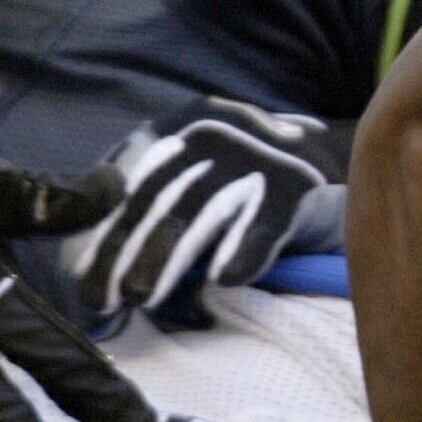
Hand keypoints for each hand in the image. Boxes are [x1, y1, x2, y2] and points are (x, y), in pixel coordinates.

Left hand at [70, 102, 348, 329]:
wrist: (343, 156)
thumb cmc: (253, 181)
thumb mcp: (199, 169)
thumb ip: (155, 200)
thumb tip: (97, 260)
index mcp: (182, 124)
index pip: (128, 178)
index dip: (99, 225)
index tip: (77, 268)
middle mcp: (216, 131)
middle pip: (157, 199)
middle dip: (121, 251)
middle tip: (99, 297)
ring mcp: (258, 155)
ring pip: (200, 214)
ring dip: (165, 259)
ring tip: (139, 297)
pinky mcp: (297, 185)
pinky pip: (263, 226)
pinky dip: (242, 254)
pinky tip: (221, 283)